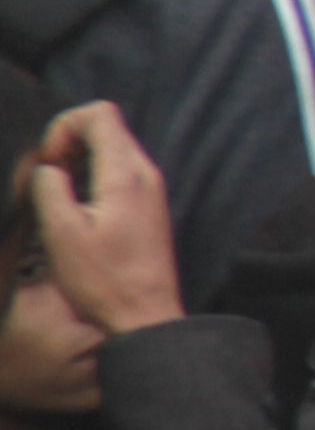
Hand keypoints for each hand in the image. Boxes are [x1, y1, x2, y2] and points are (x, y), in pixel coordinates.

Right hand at [21, 108, 178, 339]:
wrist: (145, 315)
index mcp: (126, 173)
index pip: (100, 113)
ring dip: (80, 160)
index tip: (48, 160)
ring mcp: (151, 189)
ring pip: (113, 149)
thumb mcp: (62, 233)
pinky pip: (119, 172)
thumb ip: (50, 188)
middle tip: (48, 176)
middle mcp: (146, 173)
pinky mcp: (148, 205)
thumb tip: (48, 166)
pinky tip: (76, 206)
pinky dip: (93, 175)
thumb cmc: (104, 280)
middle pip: (107, 127)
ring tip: (59, 192)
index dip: (65, 126)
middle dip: (69, 141)